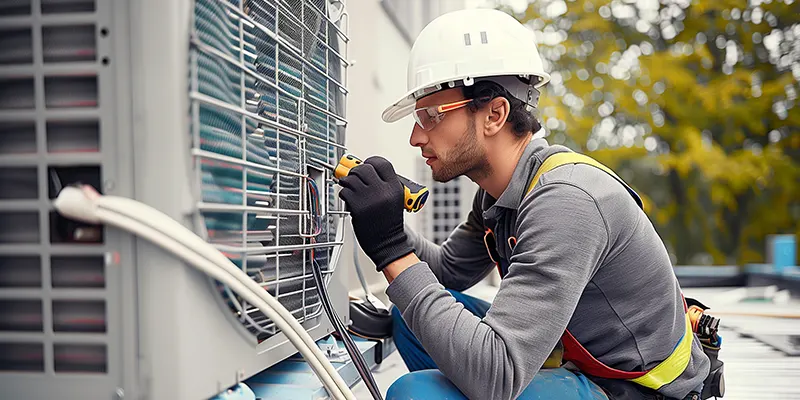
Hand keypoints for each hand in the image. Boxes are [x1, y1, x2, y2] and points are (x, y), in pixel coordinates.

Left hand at [338, 156, 413, 270]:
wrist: (388, 243)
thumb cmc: (389, 222)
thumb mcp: (395, 199)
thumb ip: (384, 184)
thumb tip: (365, 169)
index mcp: (395, 187)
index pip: (381, 163)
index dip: (371, 162)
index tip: (367, 165)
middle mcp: (383, 191)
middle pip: (364, 168)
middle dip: (356, 171)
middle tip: (355, 176)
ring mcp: (369, 199)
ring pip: (351, 178)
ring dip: (347, 181)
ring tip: (350, 187)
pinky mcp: (357, 207)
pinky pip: (345, 191)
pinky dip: (344, 193)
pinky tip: (348, 198)